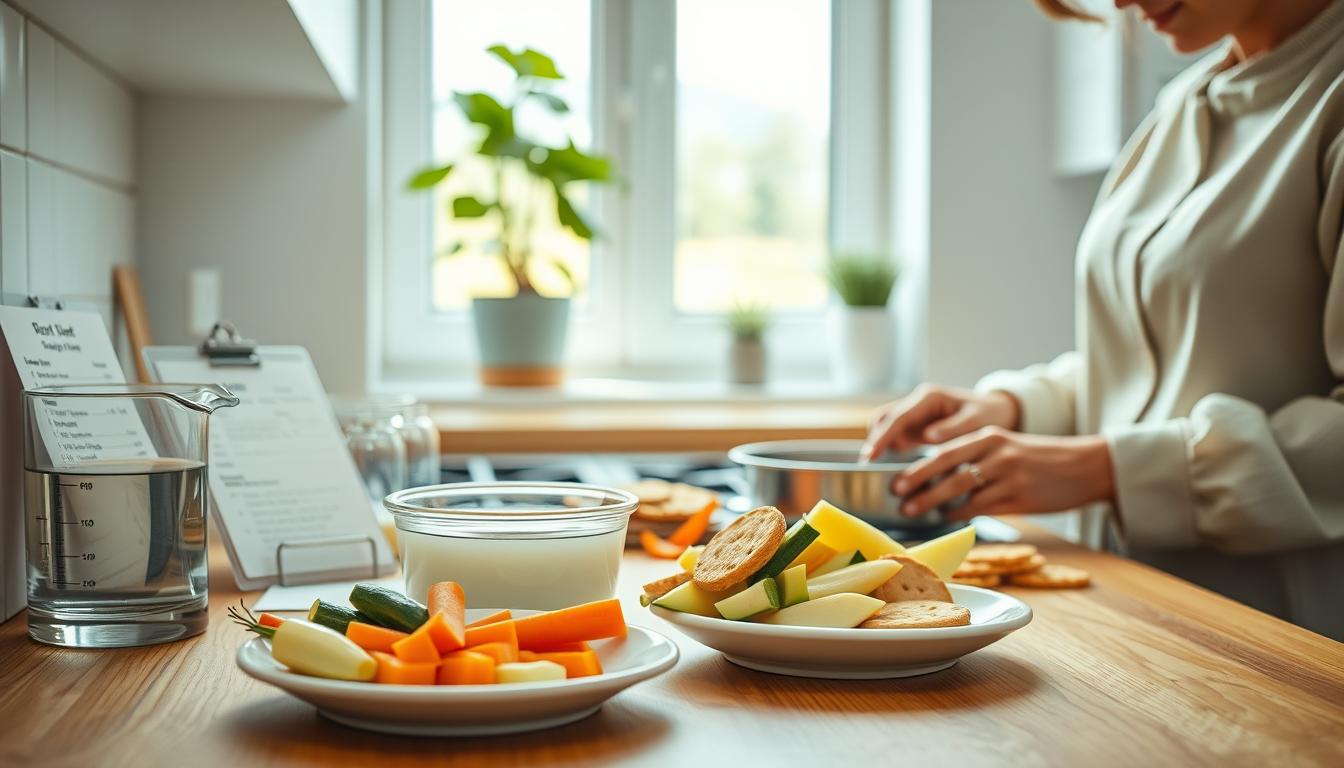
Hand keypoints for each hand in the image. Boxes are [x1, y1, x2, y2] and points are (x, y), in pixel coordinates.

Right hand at [861, 384, 1020, 460]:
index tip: (871, 455)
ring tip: (878, 470)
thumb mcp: (978, 421)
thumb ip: (955, 428)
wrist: (997, 413)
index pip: (898, 416)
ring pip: (885, 426)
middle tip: (868, 466)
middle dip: (874, 439)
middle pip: (884, 418)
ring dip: (880, 444)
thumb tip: (929, 436)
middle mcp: (917, 402)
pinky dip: (890, 449)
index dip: (882, 436)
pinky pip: (896, 436)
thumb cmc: (989, 416)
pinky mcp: (916, 426)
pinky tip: (893, 467)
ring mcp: (915, 414)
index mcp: (930, 397)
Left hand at [892, 427, 1114, 519]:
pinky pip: (981, 508)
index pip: (944, 450)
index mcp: (990, 436)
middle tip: (898, 496)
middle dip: (917, 484)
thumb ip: (977, 457)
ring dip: (933, 503)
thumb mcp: (1008, 447)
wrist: (1085, 466)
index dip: (917, 466)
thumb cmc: (1042, 459)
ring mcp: (1008, 476)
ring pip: (961, 492)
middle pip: (946, 469)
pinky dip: (960, 514)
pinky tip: (948, 518)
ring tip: (914, 511)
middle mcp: (996, 453)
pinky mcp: (1019, 498)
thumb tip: (939, 478)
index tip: (896, 478)